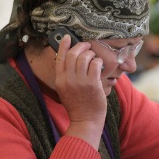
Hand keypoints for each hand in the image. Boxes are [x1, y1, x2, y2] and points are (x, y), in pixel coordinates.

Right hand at [55, 34, 106, 148]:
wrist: (85, 121)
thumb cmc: (77, 106)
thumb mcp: (66, 91)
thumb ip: (67, 76)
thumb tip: (73, 61)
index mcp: (60, 80)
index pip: (60, 57)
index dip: (63, 45)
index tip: (67, 37)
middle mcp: (68, 79)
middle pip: (72, 54)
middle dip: (81, 46)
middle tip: (87, 45)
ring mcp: (80, 81)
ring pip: (85, 57)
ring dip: (91, 54)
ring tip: (94, 57)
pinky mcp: (92, 84)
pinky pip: (95, 64)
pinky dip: (98, 61)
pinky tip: (99, 65)